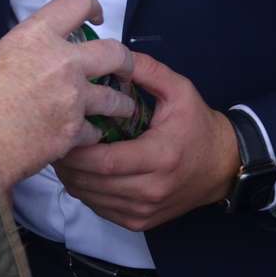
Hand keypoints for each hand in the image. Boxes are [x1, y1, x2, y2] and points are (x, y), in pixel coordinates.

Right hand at [0, 0, 134, 195]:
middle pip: (114, 51)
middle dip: (124, 60)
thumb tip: (21, 68)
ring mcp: (72, 98)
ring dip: (119, 103)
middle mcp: (62, 62)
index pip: (76, 3)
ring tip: (118, 109)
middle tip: (121, 68)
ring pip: (116, 98)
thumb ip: (17, 59)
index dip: (90, 6)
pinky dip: (91, 135)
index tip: (94, 16)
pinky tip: (82, 137)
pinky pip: (96, 131)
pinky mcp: (74, 132)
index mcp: (35, 36)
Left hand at [54, 53, 238, 231]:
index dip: (77, 150)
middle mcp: (152, 189)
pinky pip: (100, 209)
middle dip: (67, 163)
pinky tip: (81, 171)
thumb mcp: (179, 90)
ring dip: (71, 177)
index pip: (106, 161)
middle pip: (92, 183)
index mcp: (160, 156)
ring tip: (63, 152)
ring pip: (91, 199)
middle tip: (53, 138)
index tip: (61, 130)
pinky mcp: (140, 221)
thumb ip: (147, 70)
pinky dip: (84, 191)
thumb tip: (112, 55)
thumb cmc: (198, 125)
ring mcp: (145, 210)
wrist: (223, 165)